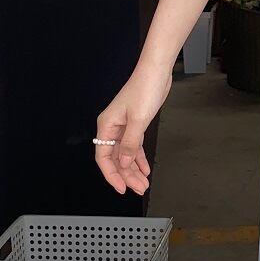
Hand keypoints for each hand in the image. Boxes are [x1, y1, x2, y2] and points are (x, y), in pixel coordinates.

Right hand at [94, 63, 172, 194]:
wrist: (156, 72)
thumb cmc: (144, 88)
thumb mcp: (138, 120)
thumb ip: (130, 143)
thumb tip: (123, 162)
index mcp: (107, 125)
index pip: (104, 157)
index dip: (112, 175)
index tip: (121, 187)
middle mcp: (113, 127)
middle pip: (116, 158)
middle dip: (126, 175)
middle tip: (138, 188)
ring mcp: (124, 126)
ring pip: (125, 154)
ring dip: (134, 169)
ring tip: (143, 183)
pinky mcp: (135, 124)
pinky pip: (134, 146)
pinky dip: (139, 158)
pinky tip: (144, 169)